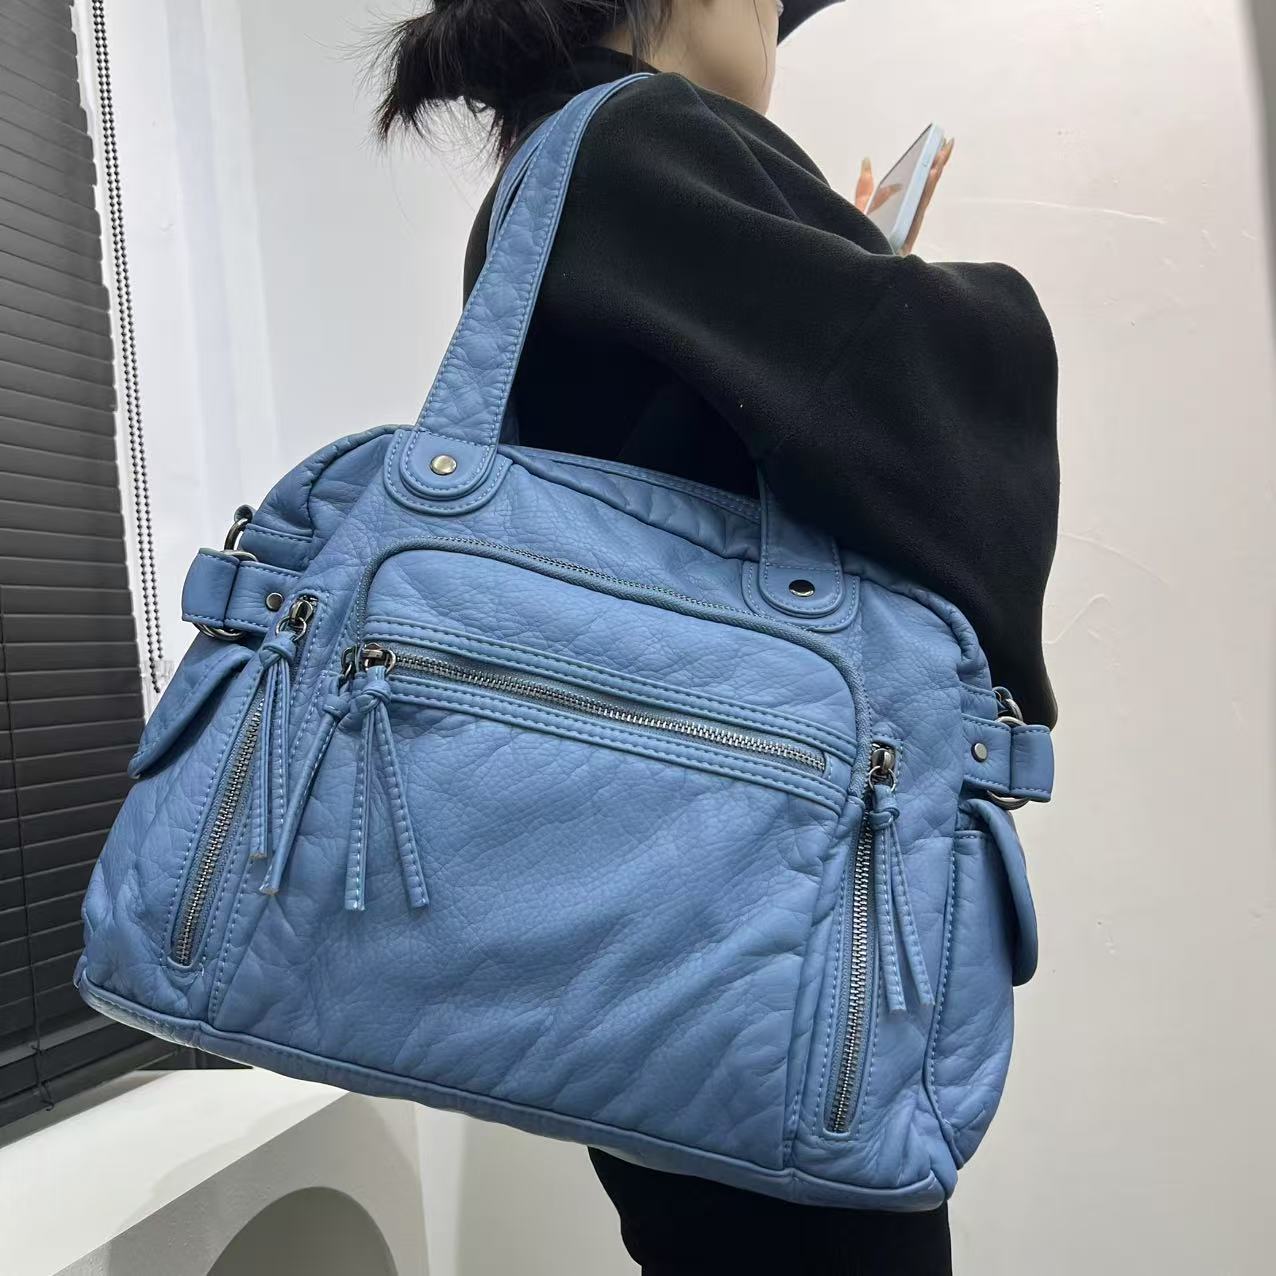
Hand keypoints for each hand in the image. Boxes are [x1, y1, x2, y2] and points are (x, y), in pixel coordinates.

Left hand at [854, 139, 954, 254]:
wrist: (853, 276)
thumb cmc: (857, 246)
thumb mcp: (858, 211)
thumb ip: (865, 189)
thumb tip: (867, 160)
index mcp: (900, 213)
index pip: (917, 186)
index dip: (928, 166)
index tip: (936, 145)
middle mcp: (907, 220)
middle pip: (925, 189)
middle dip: (937, 165)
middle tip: (947, 143)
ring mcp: (908, 228)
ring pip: (925, 198)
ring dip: (935, 175)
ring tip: (942, 154)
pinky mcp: (906, 238)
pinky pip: (917, 211)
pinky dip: (925, 192)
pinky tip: (930, 174)